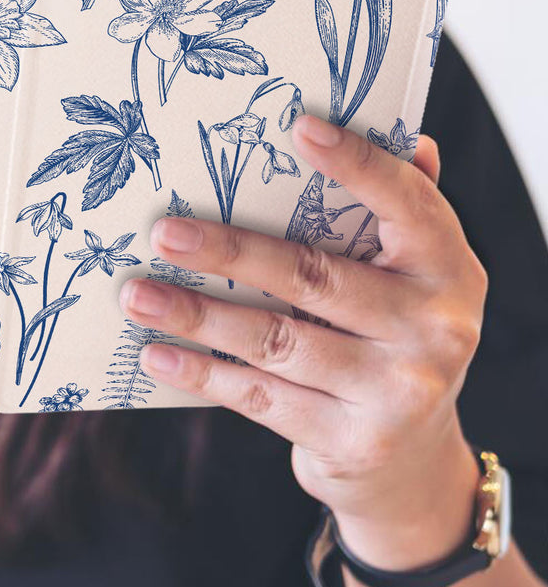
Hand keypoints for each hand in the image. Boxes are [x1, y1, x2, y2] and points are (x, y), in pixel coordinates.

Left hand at [119, 112, 487, 564]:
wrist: (416, 460)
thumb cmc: (394, 340)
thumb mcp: (413, 278)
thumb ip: (406, 210)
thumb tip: (407, 137)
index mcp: (449, 269)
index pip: (407, 203)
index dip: (357, 164)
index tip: (299, 127)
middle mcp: (435, 328)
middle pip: (313, 276)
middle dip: (228, 251)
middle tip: (163, 233)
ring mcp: (398, 390)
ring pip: (275, 340)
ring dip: (196, 316)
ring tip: (137, 296)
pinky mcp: (355, 441)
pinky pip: (262, 398)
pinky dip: (203, 374)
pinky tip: (157, 354)